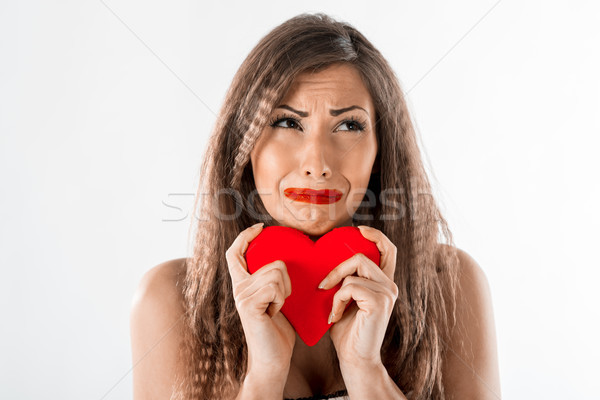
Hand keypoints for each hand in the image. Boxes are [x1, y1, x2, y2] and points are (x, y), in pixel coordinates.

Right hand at [225, 223, 295, 375]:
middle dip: (286, 280)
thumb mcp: (275, 299)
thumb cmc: (279, 331)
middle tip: (280, 302)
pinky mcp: (248, 304)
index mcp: (242, 284)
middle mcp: (238, 287)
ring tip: (277, 309)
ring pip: (276, 272)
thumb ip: (272, 280)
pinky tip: (274, 314)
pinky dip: (282, 299)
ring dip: (285, 292)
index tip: (260, 228)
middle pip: (271, 262)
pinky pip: (275, 287)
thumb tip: (285, 259)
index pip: (236, 253)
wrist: (274, 359)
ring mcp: (241, 295)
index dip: (246, 236)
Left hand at [318, 225, 398, 367]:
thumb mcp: (345, 299)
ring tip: (332, 308)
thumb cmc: (347, 331)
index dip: (376, 235)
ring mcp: (387, 293)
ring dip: (336, 287)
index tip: (359, 229)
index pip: (389, 250)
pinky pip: (350, 287)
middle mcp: (390, 285)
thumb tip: (327, 258)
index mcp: (384, 283)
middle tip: (322, 286)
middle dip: (337, 268)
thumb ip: (346, 279)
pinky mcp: (379, 302)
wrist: (354, 359)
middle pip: (362, 257)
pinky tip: (335, 316)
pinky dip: (337, 300)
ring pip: (354, 271)